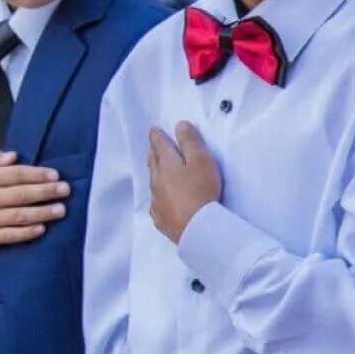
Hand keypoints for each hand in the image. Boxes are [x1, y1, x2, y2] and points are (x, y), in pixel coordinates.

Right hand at [0, 150, 69, 246]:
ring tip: (61, 210)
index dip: (38, 175)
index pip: (17, 174)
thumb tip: (15, 156)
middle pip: (22, 195)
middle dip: (46, 192)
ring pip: (19, 216)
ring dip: (42, 213)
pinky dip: (26, 232)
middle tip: (66, 190)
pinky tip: (41, 228)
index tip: (56, 175)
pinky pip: (9, 235)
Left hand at [147, 121, 221, 243]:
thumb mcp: (201, 161)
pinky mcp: (160, 218)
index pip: (160, 145)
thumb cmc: (201, 190)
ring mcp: (157, 200)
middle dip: (153, 152)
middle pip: (153, 162)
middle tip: (153, 146)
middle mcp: (157, 181)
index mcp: (167, 164)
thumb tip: (179, 125)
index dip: (157, 136)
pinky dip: (159, 196)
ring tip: (158, 169)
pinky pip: (157, 202)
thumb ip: (190, 142)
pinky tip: (161, 199)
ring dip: (155, 173)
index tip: (153, 130)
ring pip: (153, 182)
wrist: (196, 228)